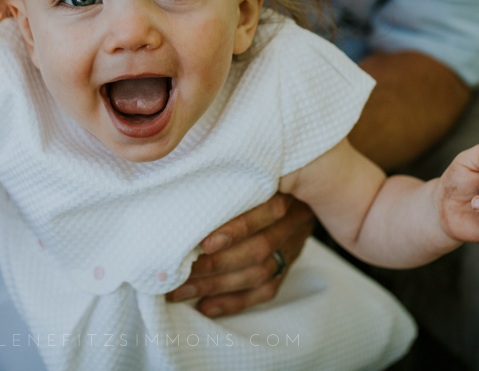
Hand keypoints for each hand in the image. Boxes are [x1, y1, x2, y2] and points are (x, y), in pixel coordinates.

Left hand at [166, 193, 313, 316]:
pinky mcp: (288, 267)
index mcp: (285, 191)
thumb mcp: (247, 172)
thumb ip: (226, 182)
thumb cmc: (251, 179)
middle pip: (259, 249)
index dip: (238, 229)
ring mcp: (293, 246)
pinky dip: (234, 301)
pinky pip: (265, 291)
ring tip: (181, 290)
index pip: (267, 211)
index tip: (205, 243)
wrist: (298, 188)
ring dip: (217, 286)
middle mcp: (294, 220)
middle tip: (180, 272)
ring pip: (260, 273)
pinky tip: (206, 306)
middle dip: (217, 264)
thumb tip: (183, 198)